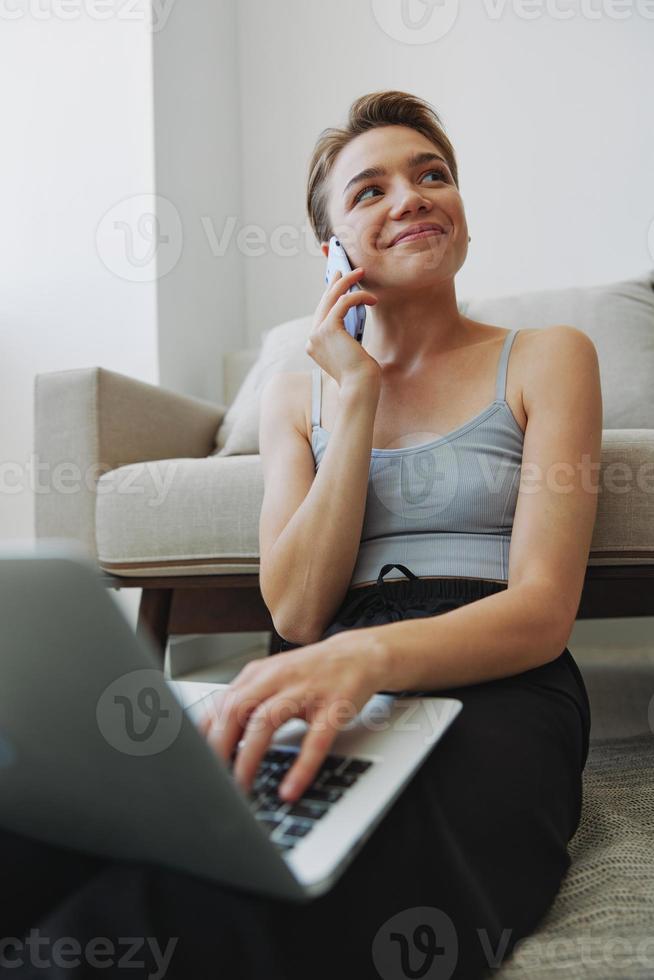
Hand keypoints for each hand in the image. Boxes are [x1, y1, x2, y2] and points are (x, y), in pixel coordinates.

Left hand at [197, 631, 383, 803]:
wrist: (358, 655)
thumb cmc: (311, 673)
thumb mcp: (272, 679)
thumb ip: (244, 702)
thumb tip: (210, 738)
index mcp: (258, 674)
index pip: (218, 705)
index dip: (202, 737)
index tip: (194, 764)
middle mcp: (277, 678)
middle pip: (235, 710)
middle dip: (218, 747)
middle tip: (211, 780)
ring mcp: (305, 691)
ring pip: (266, 721)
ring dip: (248, 757)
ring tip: (241, 788)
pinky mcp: (333, 707)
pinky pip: (314, 740)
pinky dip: (300, 767)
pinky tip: (290, 789)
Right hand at [306, 267, 381, 390]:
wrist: (360, 388)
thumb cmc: (361, 374)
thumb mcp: (351, 351)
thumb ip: (346, 335)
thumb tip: (353, 314)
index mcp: (315, 344)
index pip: (321, 313)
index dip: (330, 295)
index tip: (339, 282)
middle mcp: (312, 338)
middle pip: (323, 302)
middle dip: (336, 283)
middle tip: (348, 270)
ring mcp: (317, 334)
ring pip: (331, 298)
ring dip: (346, 282)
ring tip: (361, 273)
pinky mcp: (328, 329)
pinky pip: (343, 303)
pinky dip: (358, 296)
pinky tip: (371, 298)